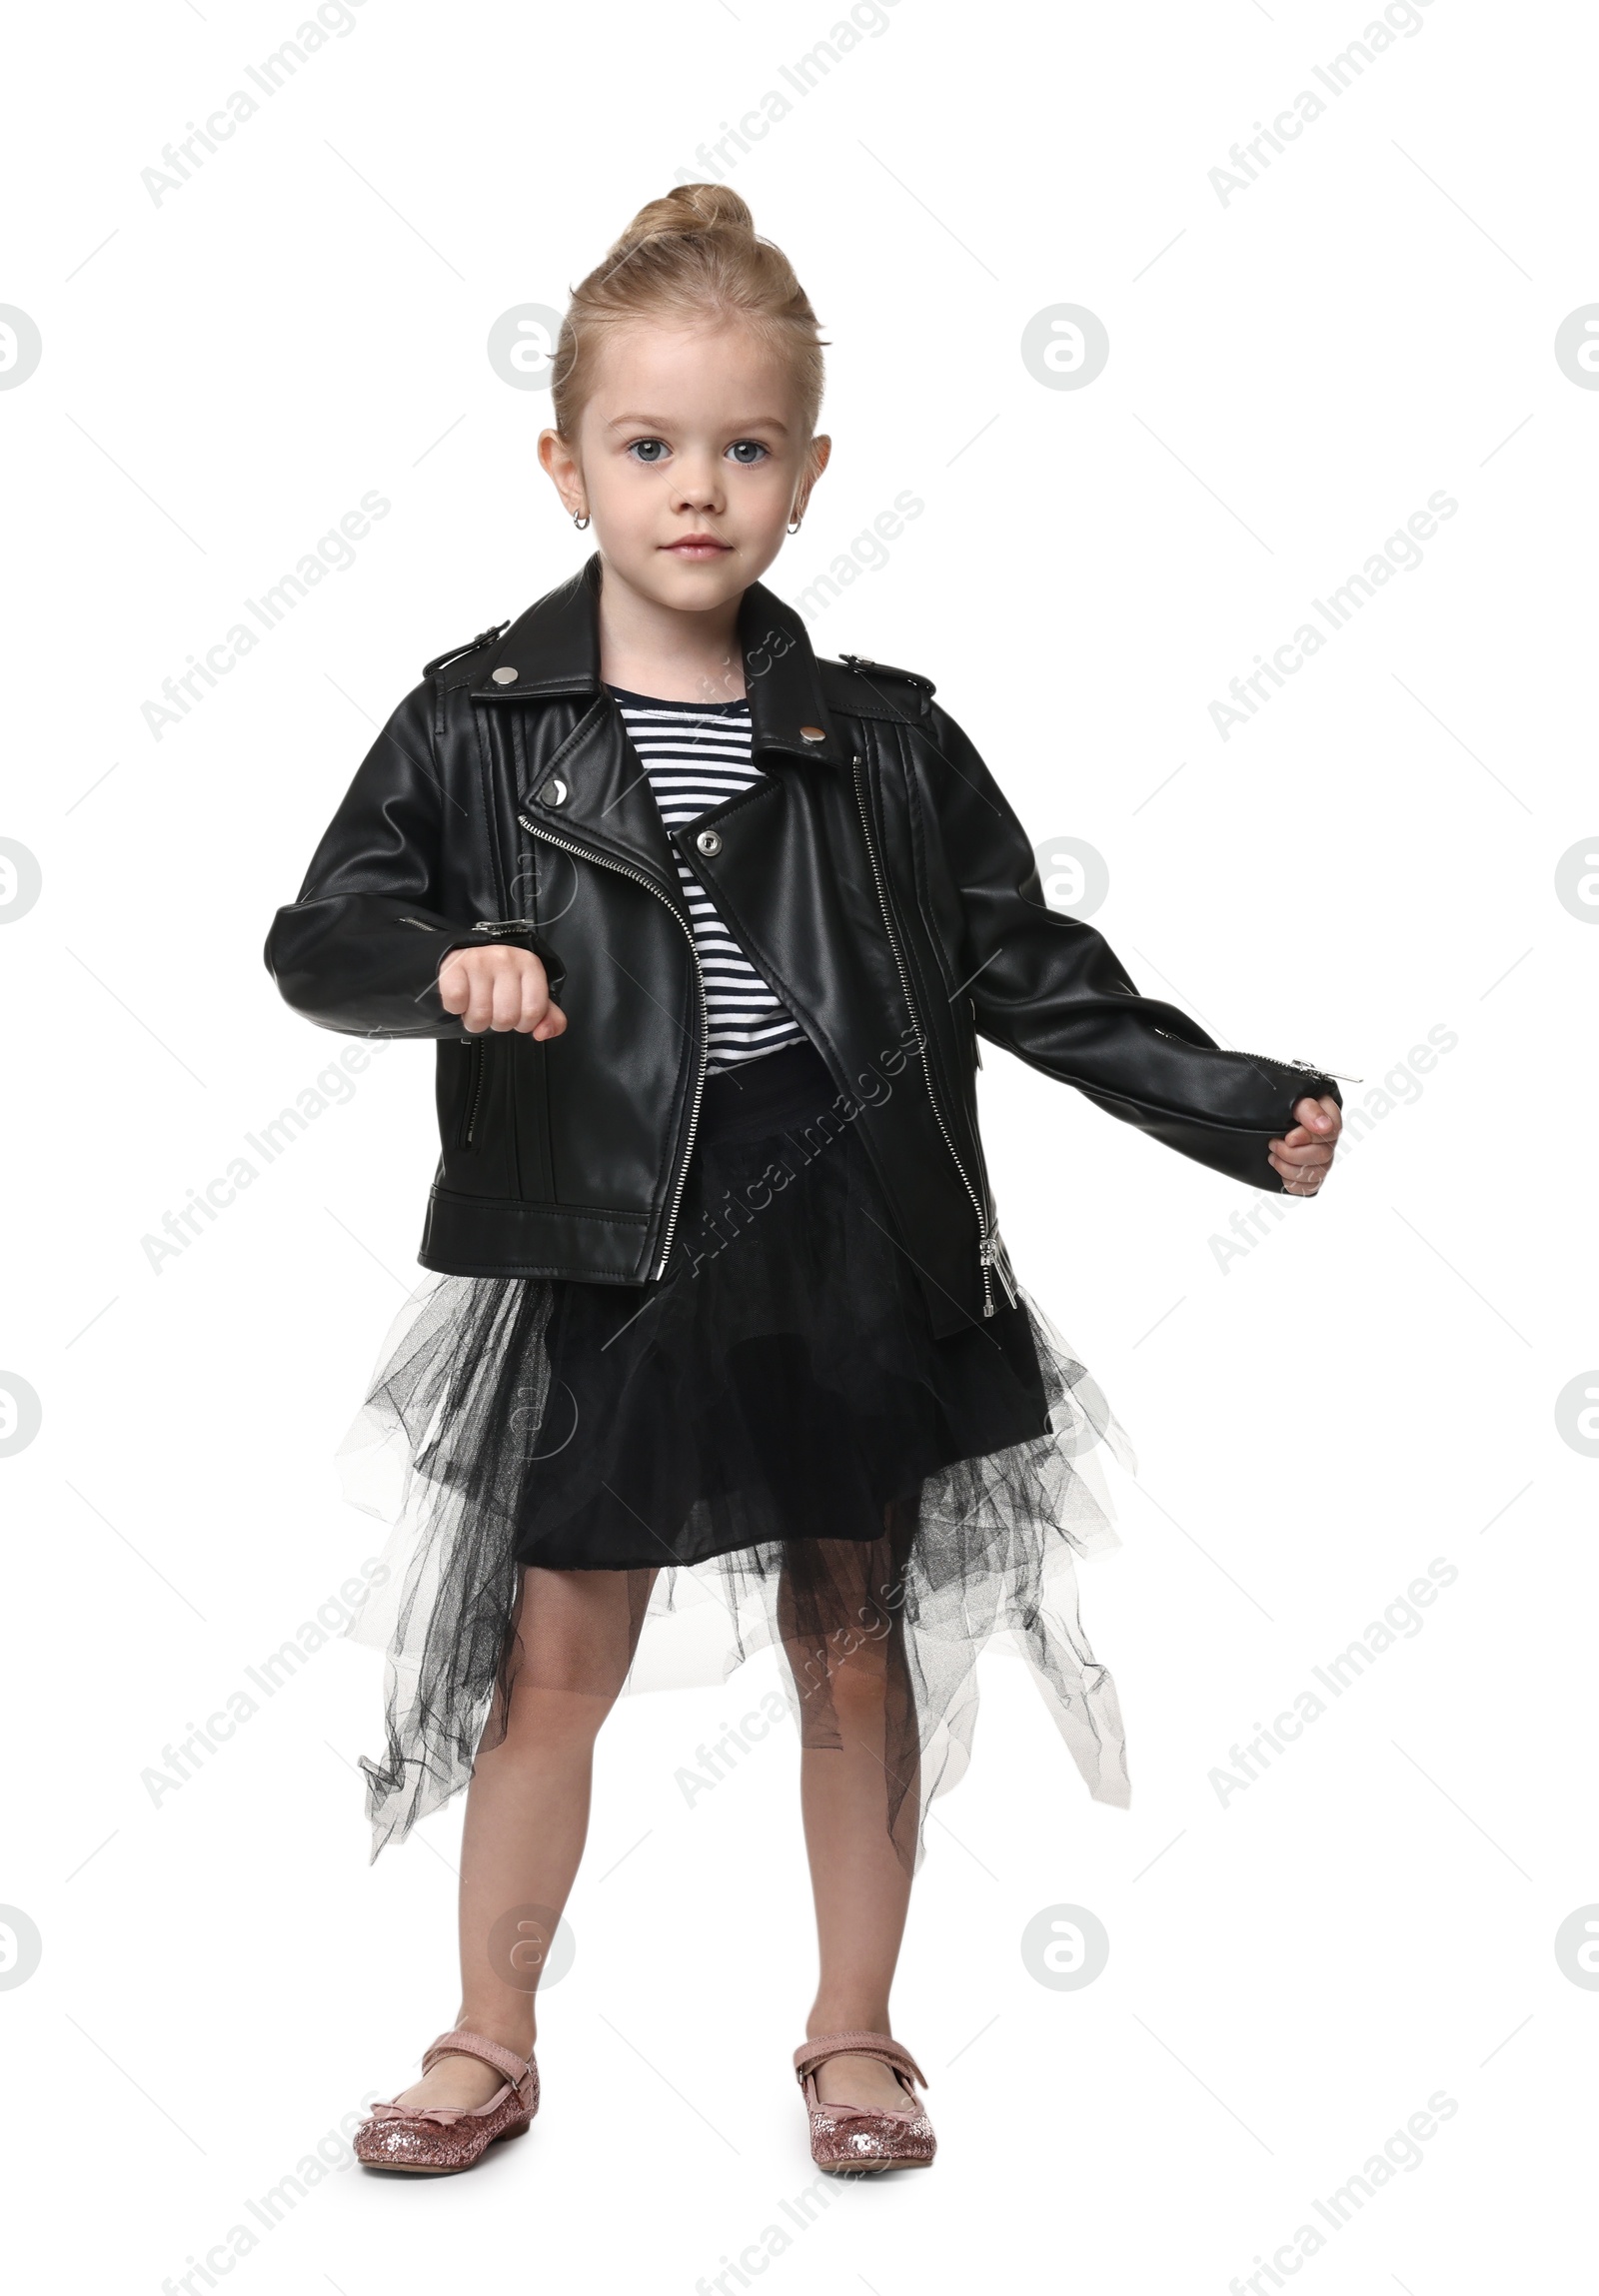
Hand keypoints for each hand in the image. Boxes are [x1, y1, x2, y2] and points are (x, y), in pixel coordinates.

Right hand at [437, 945, 566, 1037]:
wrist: (466, 954)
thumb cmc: (499, 977)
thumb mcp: (529, 993)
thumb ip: (547, 1016)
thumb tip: (543, 1032)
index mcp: (530, 965)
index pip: (534, 1011)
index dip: (523, 1023)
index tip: (516, 1015)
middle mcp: (506, 959)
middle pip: (506, 1017)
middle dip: (497, 1023)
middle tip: (492, 1011)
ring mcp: (479, 961)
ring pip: (480, 1015)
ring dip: (475, 1021)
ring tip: (475, 1007)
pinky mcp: (454, 966)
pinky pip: (456, 1003)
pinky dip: (456, 1009)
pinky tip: (462, 999)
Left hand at [1269, 1094, 1340, 1194]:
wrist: (1257, 1116)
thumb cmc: (1275, 1104)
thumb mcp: (1290, 1099)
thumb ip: (1308, 1109)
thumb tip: (1323, 1126)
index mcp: (1327, 1114)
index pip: (1332, 1131)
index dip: (1309, 1137)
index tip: (1289, 1137)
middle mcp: (1326, 1138)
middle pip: (1324, 1155)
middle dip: (1293, 1154)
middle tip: (1273, 1144)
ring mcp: (1319, 1158)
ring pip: (1317, 1174)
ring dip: (1290, 1168)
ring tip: (1273, 1156)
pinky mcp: (1308, 1174)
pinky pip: (1309, 1187)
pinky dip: (1293, 1182)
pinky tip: (1280, 1172)